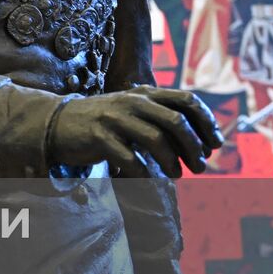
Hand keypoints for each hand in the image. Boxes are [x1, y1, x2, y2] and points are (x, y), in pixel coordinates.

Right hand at [49, 85, 221, 176]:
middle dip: (194, 147)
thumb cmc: (104, 121)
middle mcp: (132, 102)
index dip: (207, 123)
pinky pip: (131, 158)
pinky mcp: (99, 137)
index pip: (187, 101)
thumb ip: (161, 116)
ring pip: (156, 140)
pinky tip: (150, 180)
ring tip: (178, 175)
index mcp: (145, 93)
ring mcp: (115, 118)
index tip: (214, 144)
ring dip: (173, 162)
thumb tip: (201, 141)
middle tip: (200, 166)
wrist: (58, 123)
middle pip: (176, 121)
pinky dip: (145, 173)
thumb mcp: (132, 109)